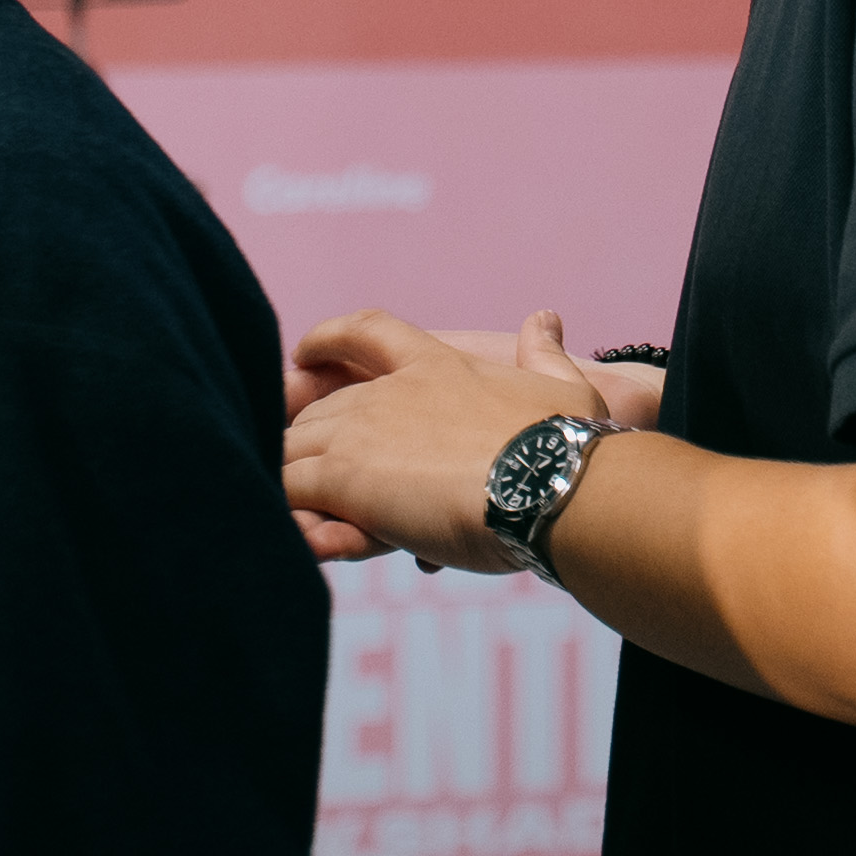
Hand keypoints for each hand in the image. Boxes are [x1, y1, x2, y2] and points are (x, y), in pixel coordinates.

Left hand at [280, 308, 608, 569]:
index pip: (368, 331)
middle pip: (319, 407)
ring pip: (292, 449)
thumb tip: (544, 318)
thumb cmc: (565, 443)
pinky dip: (292, 517)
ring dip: (295, 482)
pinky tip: (301, 538)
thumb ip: (543, 353)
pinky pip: (291, 493)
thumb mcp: (562, 387)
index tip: (303, 354)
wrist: (548, 484)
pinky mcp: (345, 479)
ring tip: (303, 518)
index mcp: (437, 364)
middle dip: (308, 439)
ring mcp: (360, 433)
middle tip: (315, 480)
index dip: (330, 338)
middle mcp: (389, 392)